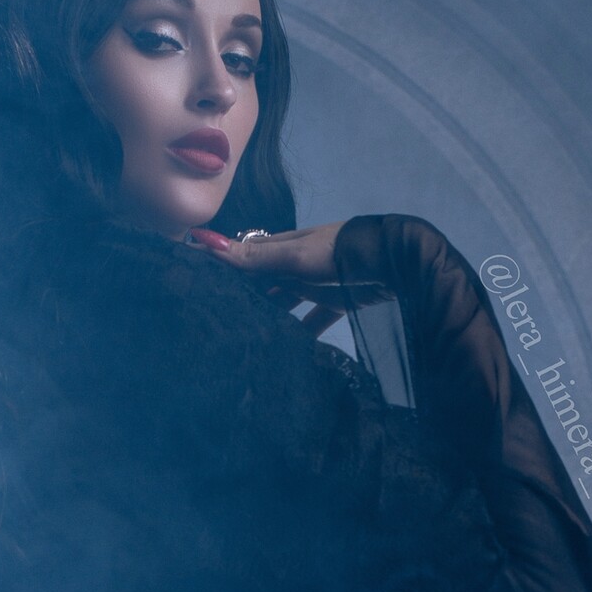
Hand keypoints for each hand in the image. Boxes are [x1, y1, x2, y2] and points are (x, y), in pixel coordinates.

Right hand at [189, 223, 346, 338]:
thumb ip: (253, 258)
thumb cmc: (340, 254)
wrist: (394, 263)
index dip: (222, 266)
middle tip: (218, 319)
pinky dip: (303, 332)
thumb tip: (205, 242)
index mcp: (284, 247)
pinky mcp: (337, 301)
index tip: (197, 280)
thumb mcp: (293, 257)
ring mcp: (317, 282)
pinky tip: (291, 349)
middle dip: (244, 296)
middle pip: (263, 281)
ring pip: (286, 301)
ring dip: (270, 316)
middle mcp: (296, 263)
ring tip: (248, 336)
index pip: (244, 256)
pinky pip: (315, 320)